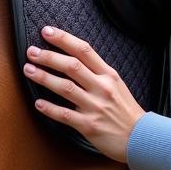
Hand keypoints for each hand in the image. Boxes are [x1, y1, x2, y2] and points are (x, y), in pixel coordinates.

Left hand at [24, 26, 145, 162]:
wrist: (141, 137)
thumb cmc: (126, 111)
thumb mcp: (117, 85)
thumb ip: (97, 73)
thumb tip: (73, 60)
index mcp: (108, 75)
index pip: (84, 50)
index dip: (64, 39)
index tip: (47, 31)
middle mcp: (101, 87)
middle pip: (71, 66)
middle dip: (48, 56)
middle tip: (32, 52)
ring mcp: (95, 106)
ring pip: (65, 87)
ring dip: (44, 77)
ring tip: (29, 70)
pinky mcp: (88, 125)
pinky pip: (64, 115)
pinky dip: (49, 108)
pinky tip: (38, 103)